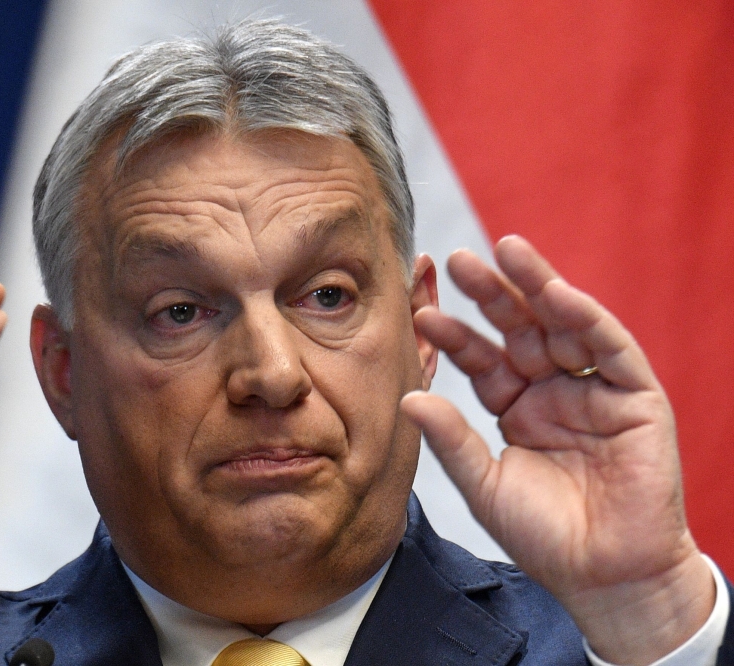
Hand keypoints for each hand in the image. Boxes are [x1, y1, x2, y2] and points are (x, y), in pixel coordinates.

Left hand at [401, 236, 714, 663]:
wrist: (604, 577)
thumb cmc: (544, 536)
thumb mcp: (484, 484)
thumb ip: (452, 439)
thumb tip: (408, 398)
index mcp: (516, 407)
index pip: (481, 359)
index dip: (453, 336)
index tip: (419, 313)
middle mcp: (553, 390)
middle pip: (519, 330)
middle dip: (491, 294)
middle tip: (456, 260)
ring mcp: (594, 390)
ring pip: (564, 325)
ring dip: (538, 287)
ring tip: (506, 250)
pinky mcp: (636, 398)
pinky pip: (611, 348)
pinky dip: (586, 318)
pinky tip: (555, 293)